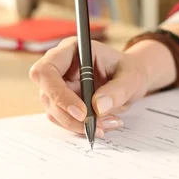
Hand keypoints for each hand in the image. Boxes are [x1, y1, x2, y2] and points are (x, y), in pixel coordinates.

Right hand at [29, 37, 147, 136]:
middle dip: (70, 116)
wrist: (130, 79)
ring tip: (108, 124)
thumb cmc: (128, 70)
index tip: (82, 112)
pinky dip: (81, 127)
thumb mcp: (131, 77)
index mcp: (71, 50)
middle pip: (47, 95)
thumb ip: (117, 90)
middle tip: (97, 126)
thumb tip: (98, 107)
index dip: (58, 93)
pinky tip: (102, 124)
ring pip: (54, 111)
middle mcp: (59, 67)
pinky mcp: (62, 103)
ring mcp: (58, 86)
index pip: (46, 71)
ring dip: (78, 125)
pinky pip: (63, 120)